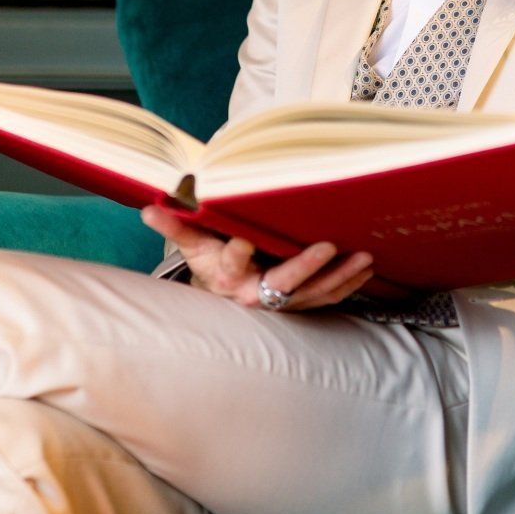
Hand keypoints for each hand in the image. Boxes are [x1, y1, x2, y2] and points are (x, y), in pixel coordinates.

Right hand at [138, 205, 376, 311]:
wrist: (226, 296)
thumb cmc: (212, 261)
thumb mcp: (193, 244)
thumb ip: (176, 226)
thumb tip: (148, 208)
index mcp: (228, 277)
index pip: (232, 262)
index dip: (239, 250)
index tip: (245, 237)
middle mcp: (256, 293)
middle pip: (283, 284)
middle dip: (306, 267)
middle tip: (327, 246)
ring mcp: (282, 303)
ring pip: (314, 294)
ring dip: (340, 276)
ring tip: (363, 257)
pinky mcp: (302, 304)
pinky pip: (329, 298)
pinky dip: (349, 285)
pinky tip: (366, 269)